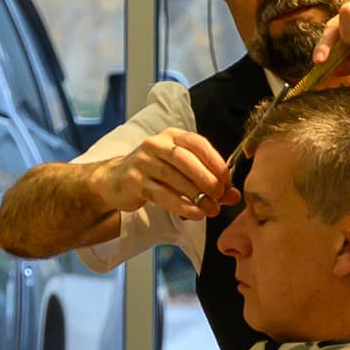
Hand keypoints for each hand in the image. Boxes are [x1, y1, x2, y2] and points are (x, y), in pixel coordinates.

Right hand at [113, 127, 235, 221]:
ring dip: (195, 195)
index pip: (197, 143)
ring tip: (211, 209)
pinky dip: (180, 205)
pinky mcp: (133, 181)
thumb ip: (208, 180)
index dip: (215, 160)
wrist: (116, 180)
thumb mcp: (182, 172)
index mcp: (172, 135)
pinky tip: (194, 214)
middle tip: (220, 196)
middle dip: (206, 178)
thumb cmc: (155, 174)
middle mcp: (156, 144)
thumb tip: (234, 196)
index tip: (227, 180)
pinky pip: (161, 194)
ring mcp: (142, 161)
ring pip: (173, 177)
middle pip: (185, 159)